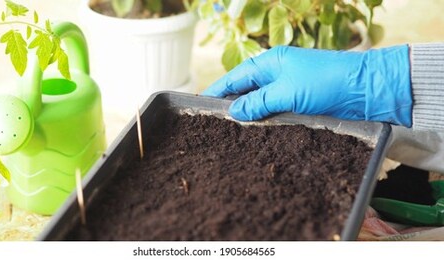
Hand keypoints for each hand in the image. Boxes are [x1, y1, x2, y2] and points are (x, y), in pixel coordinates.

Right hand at [202, 45, 412, 126]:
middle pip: (245, 91)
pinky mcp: (299, 104)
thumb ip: (258, 102)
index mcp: (270, 62)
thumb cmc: (326, 81)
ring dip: (248, 117)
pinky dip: (264, 122)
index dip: (217, 91)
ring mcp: (288, 89)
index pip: (235, 77)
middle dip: (230, 106)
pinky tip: (255, 134)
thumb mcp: (287, 92)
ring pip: (259, 104)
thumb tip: (233, 112)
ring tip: (229, 133)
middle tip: (212, 125)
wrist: (366, 89)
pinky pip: (274, 113)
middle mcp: (276, 74)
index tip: (200, 104)